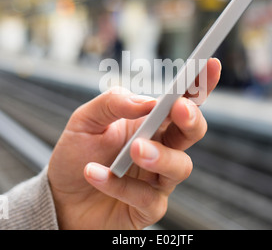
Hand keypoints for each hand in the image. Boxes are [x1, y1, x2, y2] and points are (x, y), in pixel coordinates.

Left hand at [47, 58, 221, 228]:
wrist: (60, 199)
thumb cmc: (76, 155)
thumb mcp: (85, 120)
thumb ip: (113, 103)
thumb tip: (148, 101)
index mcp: (150, 123)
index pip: (181, 101)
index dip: (200, 84)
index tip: (211, 63)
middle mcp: (160, 148)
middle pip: (192, 132)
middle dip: (191, 118)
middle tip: (179, 108)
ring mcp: (157, 179)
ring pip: (180, 167)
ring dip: (160, 156)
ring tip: (134, 149)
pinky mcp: (149, 208)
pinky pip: (148, 197)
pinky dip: (119, 185)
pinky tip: (94, 175)